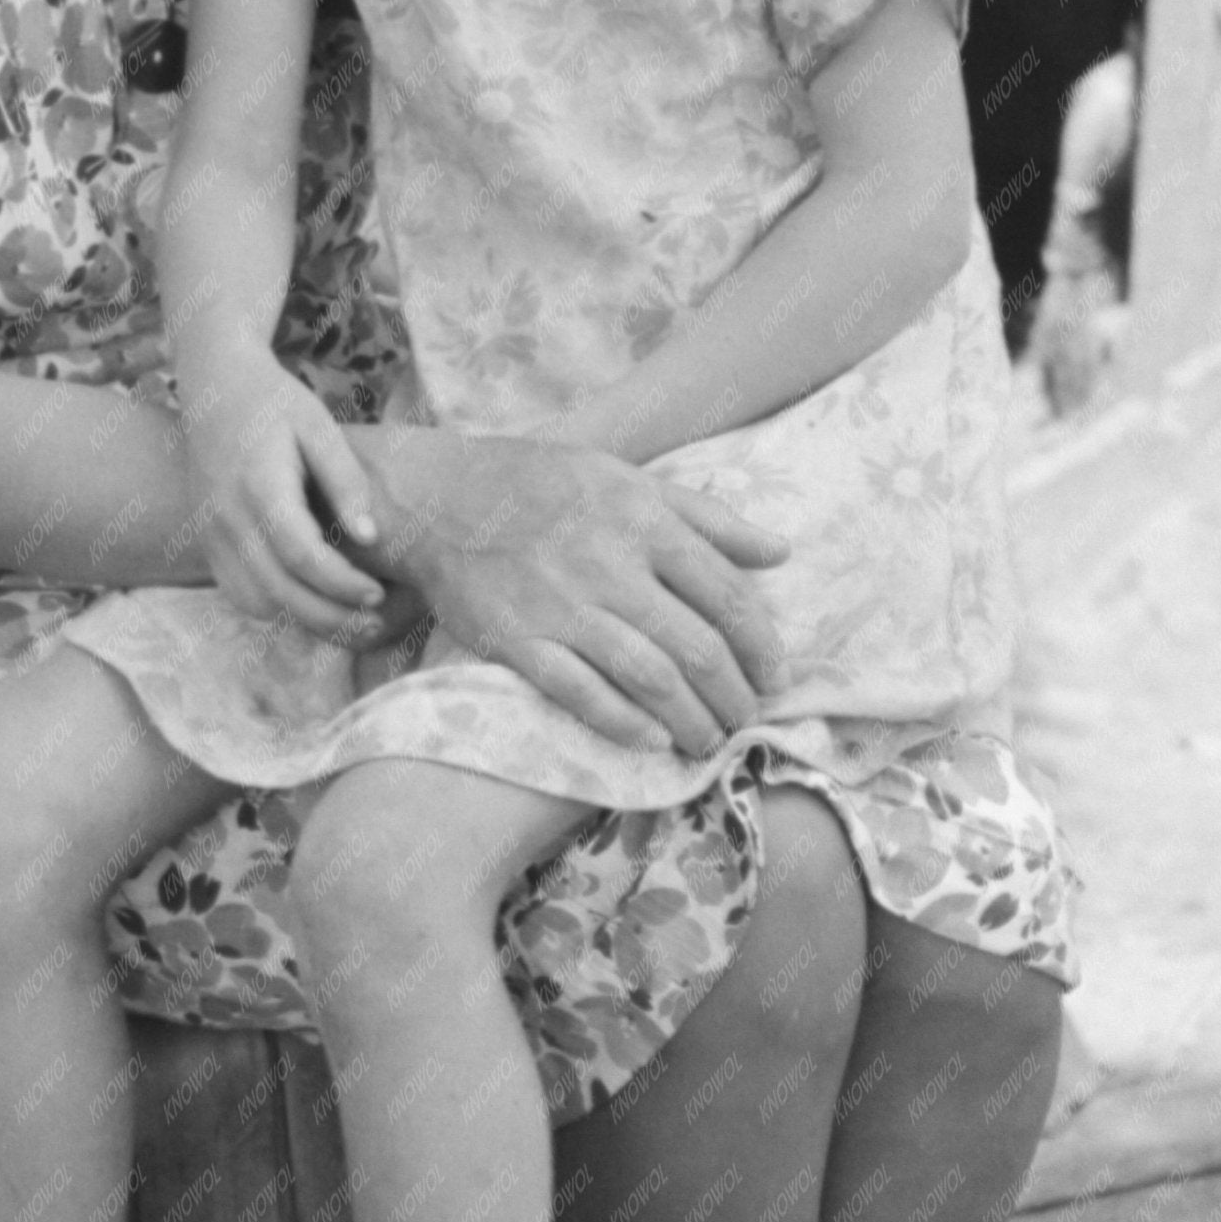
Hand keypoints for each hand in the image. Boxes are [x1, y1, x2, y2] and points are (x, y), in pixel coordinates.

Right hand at [185, 357, 388, 638]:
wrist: (215, 389)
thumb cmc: (277, 404)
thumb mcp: (320, 426)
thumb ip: (345, 480)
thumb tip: (371, 537)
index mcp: (259, 484)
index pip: (300, 555)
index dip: (342, 584)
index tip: (379, 594)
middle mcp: (227, 516)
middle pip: (278, 591)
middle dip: (331, 617)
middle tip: (375, 624)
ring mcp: (211, 534)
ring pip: (257, 602)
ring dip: (304, 619)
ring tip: (351, 619)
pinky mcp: (208, 545)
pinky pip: (241, 595)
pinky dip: (277, 608)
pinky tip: (314, 601)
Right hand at [358, 429, 786, 753]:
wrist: (439, 498)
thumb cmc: (542, 485)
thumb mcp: (629, 479)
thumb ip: (707, 517)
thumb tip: (781, 552)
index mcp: (643, 520)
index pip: (726, 594)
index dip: (762, 645)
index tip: (777, 675)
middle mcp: (608, 564)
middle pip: (697, 647)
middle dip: (735, 696)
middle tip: (748, 719)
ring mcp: (560, 607)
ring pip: (649, 678)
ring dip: (692, 721)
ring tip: (710, 742)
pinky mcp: (515, 641)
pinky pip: (581, 693)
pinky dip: (624, 723)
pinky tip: (652, 741)